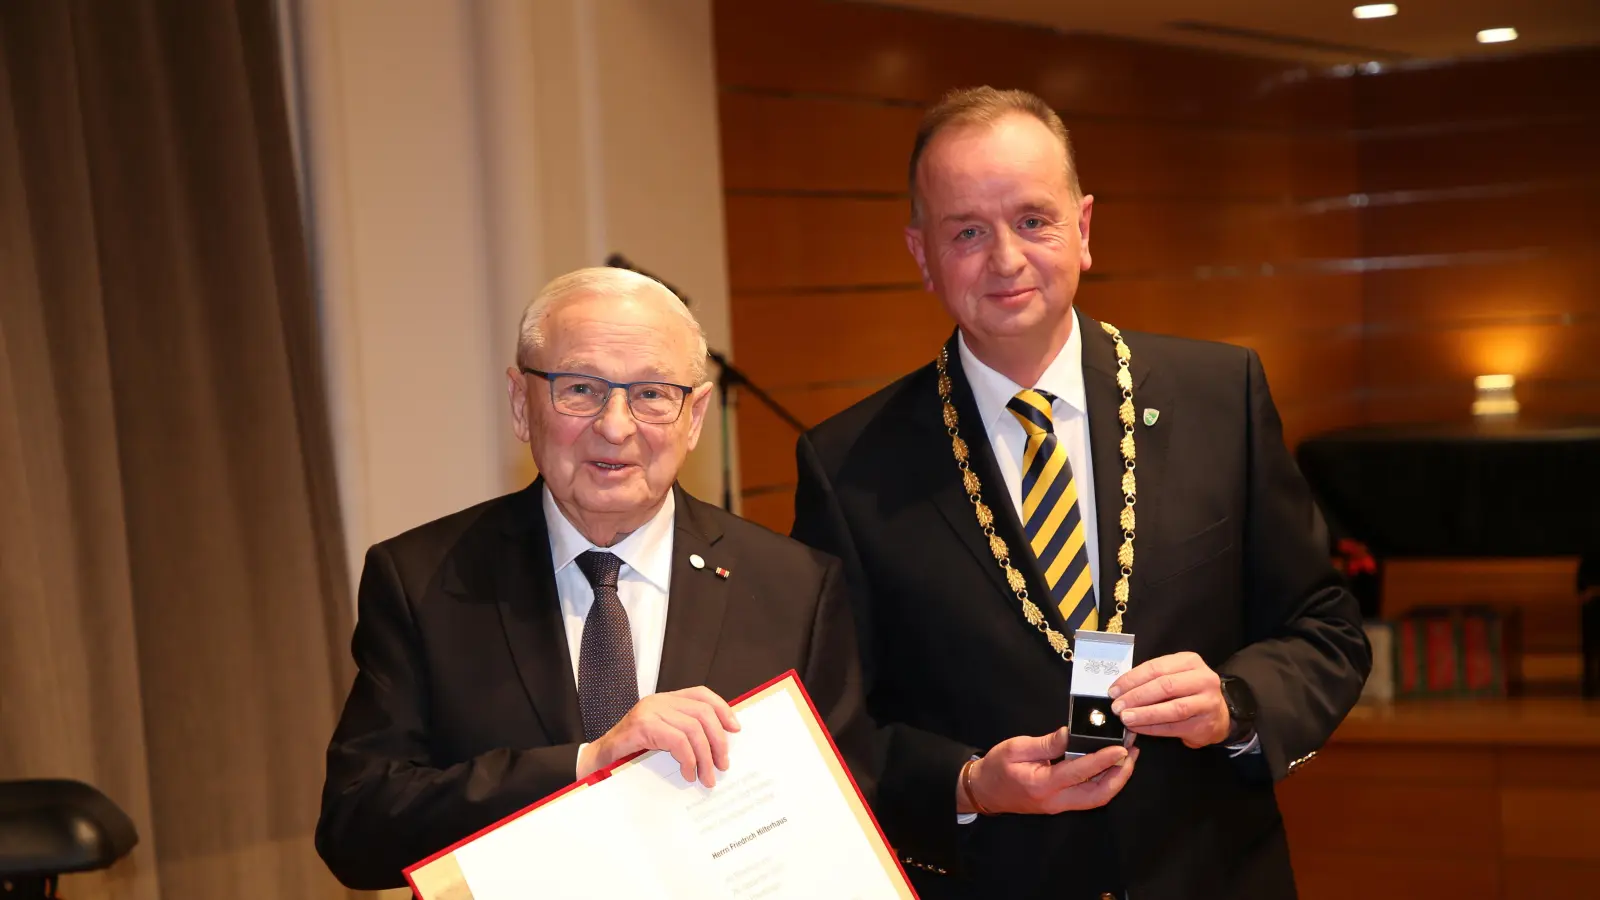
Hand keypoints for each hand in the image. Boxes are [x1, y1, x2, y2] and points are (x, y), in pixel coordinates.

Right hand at [576, 686, 740, 786]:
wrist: (596, 763)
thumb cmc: (630, 755)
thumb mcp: (662, 740)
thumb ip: (683, 735)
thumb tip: (718, 748)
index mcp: (665, 700)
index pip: (702, 695)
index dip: (722, 709)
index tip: (735, 729)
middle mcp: (658, 700)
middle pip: (702, 713)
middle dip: (718, 741)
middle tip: (722, 765)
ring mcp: (649, 711)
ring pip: (693, 728)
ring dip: (705, 757)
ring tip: (707, 776)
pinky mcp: (641, 726)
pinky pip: (677, 740)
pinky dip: (688, 759)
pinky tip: (688, 772)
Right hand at [957, 727, 1138, 815]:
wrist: (983, 791)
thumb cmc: (996, 768)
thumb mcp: (1016, 748)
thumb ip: (1046, 743)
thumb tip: (1071, 733)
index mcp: (1042, 785)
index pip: (1079, 772)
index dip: (1102, 760)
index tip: (1120, 747)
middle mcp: (1055, 800)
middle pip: (1098, 795)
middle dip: (1120, 775)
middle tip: (1132, 752)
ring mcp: (1060, 805)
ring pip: (1097, 797)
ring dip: (1116, 779)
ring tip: (1128, 757)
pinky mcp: (1062, 803)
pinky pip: (1090, 795)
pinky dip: (1105, 781)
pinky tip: (1111, 765)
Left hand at [1109, 652, 1230, 748]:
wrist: (1219, 715)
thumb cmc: (1189, 692)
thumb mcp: (1175, 676)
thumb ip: (1152, 679)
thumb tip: (1120, 690)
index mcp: (1190, 661)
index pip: (1156, 668)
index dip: (1132, 679)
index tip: (1114, 690)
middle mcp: (1202, 679)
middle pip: (1164, 686)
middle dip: (1136, 696)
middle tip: (1117, 706)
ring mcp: (1207, 702)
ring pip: (1172, 708)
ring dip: (1144, 714)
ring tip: (1126, 718)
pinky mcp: (1205, 724)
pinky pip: (1174, 726)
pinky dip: (1153, 728)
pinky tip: (1138, 728)